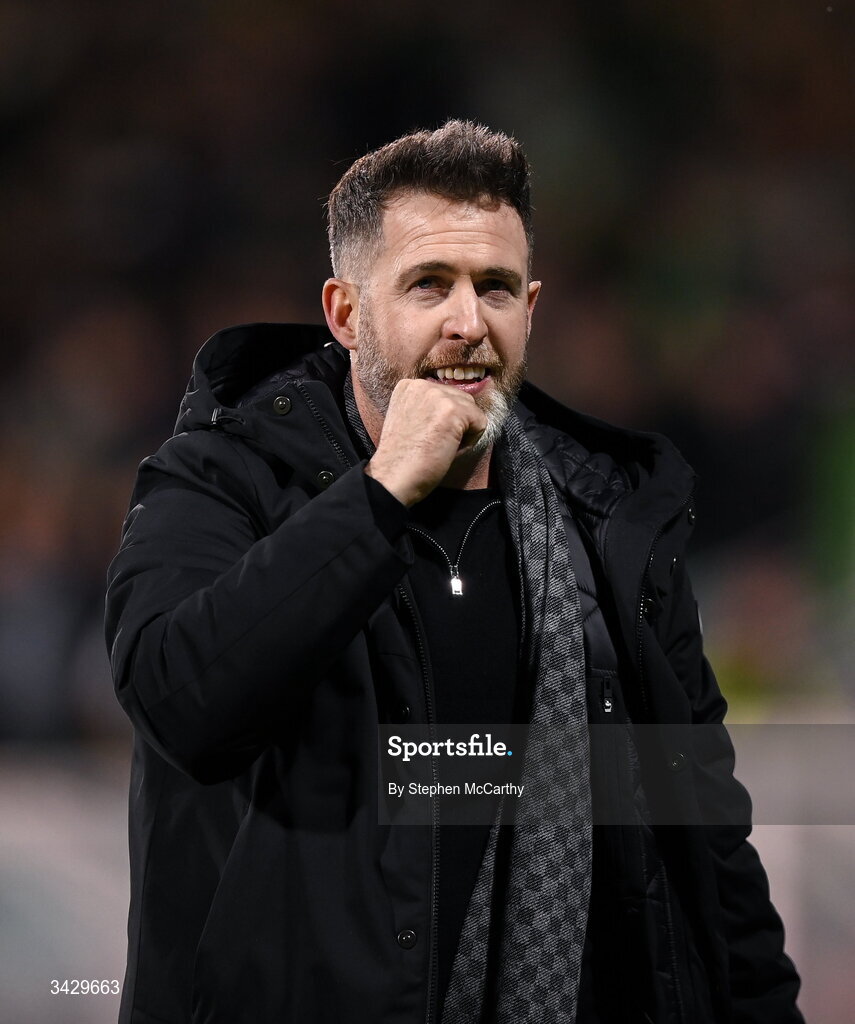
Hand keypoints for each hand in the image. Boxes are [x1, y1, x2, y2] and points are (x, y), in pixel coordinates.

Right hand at [365, 378, 486, 505]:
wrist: (394, 477)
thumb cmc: (402, 458)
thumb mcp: (410, 419)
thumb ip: (428, 407)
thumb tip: (458, 408)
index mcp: (409, 385)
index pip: (445, 395)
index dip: (442, 420)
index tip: (425, 436)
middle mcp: (422, 384)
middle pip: (461, 399)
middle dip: (456, 423)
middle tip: (434, 444)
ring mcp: (438, 395)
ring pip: (472, 410)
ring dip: (463, 432)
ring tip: (440, 447)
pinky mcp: (454, 410)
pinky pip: (481, 423)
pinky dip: (470, 442)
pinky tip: (448, 450)